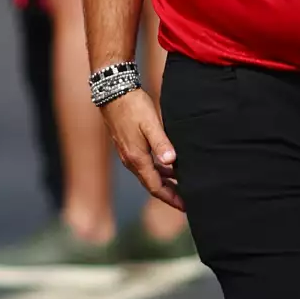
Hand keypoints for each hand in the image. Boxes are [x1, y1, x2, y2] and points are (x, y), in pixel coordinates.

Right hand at [101, 86, 184, 209]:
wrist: (112, 93)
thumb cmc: (133, 107)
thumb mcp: (150, 124)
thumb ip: (161, 143)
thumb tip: (171, 162)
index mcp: (137, 159)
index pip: (156, 187)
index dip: (171, 198)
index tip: (186, 205)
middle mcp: (131, 160)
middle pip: (152, 184)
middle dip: (170, 193)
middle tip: (187, 200)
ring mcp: (128, 153)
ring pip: (149, 175)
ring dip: (165, 182)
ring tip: (182, 184)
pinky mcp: (128, 146)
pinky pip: (145, 165)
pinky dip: (159, 170)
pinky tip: (169, 165)